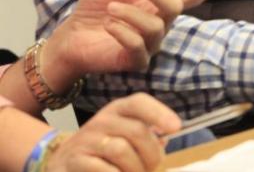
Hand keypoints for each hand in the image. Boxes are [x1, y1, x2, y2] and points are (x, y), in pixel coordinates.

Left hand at [41, 0, 219, 91]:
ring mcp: (149, 44)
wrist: (70, 37)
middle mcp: (158, 24)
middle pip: (173, 8)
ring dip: (131, 14)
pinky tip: (108, 25)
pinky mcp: (135, 61)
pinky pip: (138, 47)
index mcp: (156, 5)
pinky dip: (123, 32)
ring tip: (110, 8)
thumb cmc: (94, 8)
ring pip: (154, 27)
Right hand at [47, 93, 179, 171]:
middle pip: (137, 131)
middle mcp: (101, 121)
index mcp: (118, 110)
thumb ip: (146, 137)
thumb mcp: (125, 136)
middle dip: (152, 154)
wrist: (62, 162)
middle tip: (153, 168)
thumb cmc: (104, 149)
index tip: (176, 128)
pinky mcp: (73, 160)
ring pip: (121, 150)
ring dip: (135, 168)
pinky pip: (104, 169)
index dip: (159, 113)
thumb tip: (163, 141)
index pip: (139, 103)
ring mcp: (85, 140)